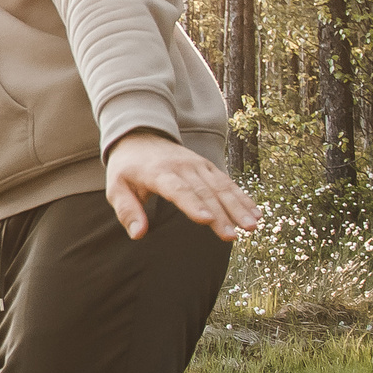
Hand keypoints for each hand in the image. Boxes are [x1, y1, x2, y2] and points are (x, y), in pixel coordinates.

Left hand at [104, 131, 260, 240]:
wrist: (140, 136)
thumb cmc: (127, 168)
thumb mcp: (116, 187)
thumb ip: (127, 210)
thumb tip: (138, 234)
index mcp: (157, 172)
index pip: (177, 189)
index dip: (192, 204)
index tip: (206, 219)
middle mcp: (182, 167)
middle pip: (204, 191)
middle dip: (220, 214)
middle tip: (232, 236)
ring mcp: (198, 165)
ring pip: (221, 187)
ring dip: (238, 207)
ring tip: (251, 226)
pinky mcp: (208, 167)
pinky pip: (228, 182)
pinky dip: (243, 198)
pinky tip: (256, 214)